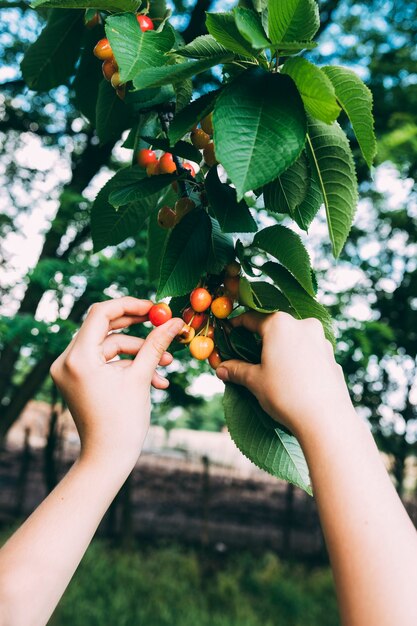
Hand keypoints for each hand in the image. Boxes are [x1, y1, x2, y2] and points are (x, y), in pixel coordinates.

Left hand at [50, 297, 183, 470]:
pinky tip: (155, 380)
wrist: (107, 459)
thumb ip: (156, 344)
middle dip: (138, 327)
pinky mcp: (79, 379)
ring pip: (110, 346)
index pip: (101, 313)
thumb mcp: (142, 377)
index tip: (155, 307)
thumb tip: (174, 321)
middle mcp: (68, 360)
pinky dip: (128, 366)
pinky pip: (106, 362)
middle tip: (162, 323)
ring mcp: (71, 370)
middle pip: (105, 327)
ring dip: (139, 353)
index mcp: (78, 357)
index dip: (130, 305)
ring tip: (167, 364)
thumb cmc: (123, 423)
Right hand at [216, 312, 352, 438]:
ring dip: (280, 350)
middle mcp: (304, 326)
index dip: (236, 326)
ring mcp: (322, 341)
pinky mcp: (332, 358)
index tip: (227, 335)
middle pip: (275, 327)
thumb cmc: (285, 395)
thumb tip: (221, 369)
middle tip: (246, 356)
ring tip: (269, 370)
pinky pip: (309, 354)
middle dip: (260, 340)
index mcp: (281, 325)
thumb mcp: (255, 380)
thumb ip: (236, 370)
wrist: (326, 420)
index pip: (252, 318)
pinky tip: (291, 379)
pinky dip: (297, 361)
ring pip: (294, 339)